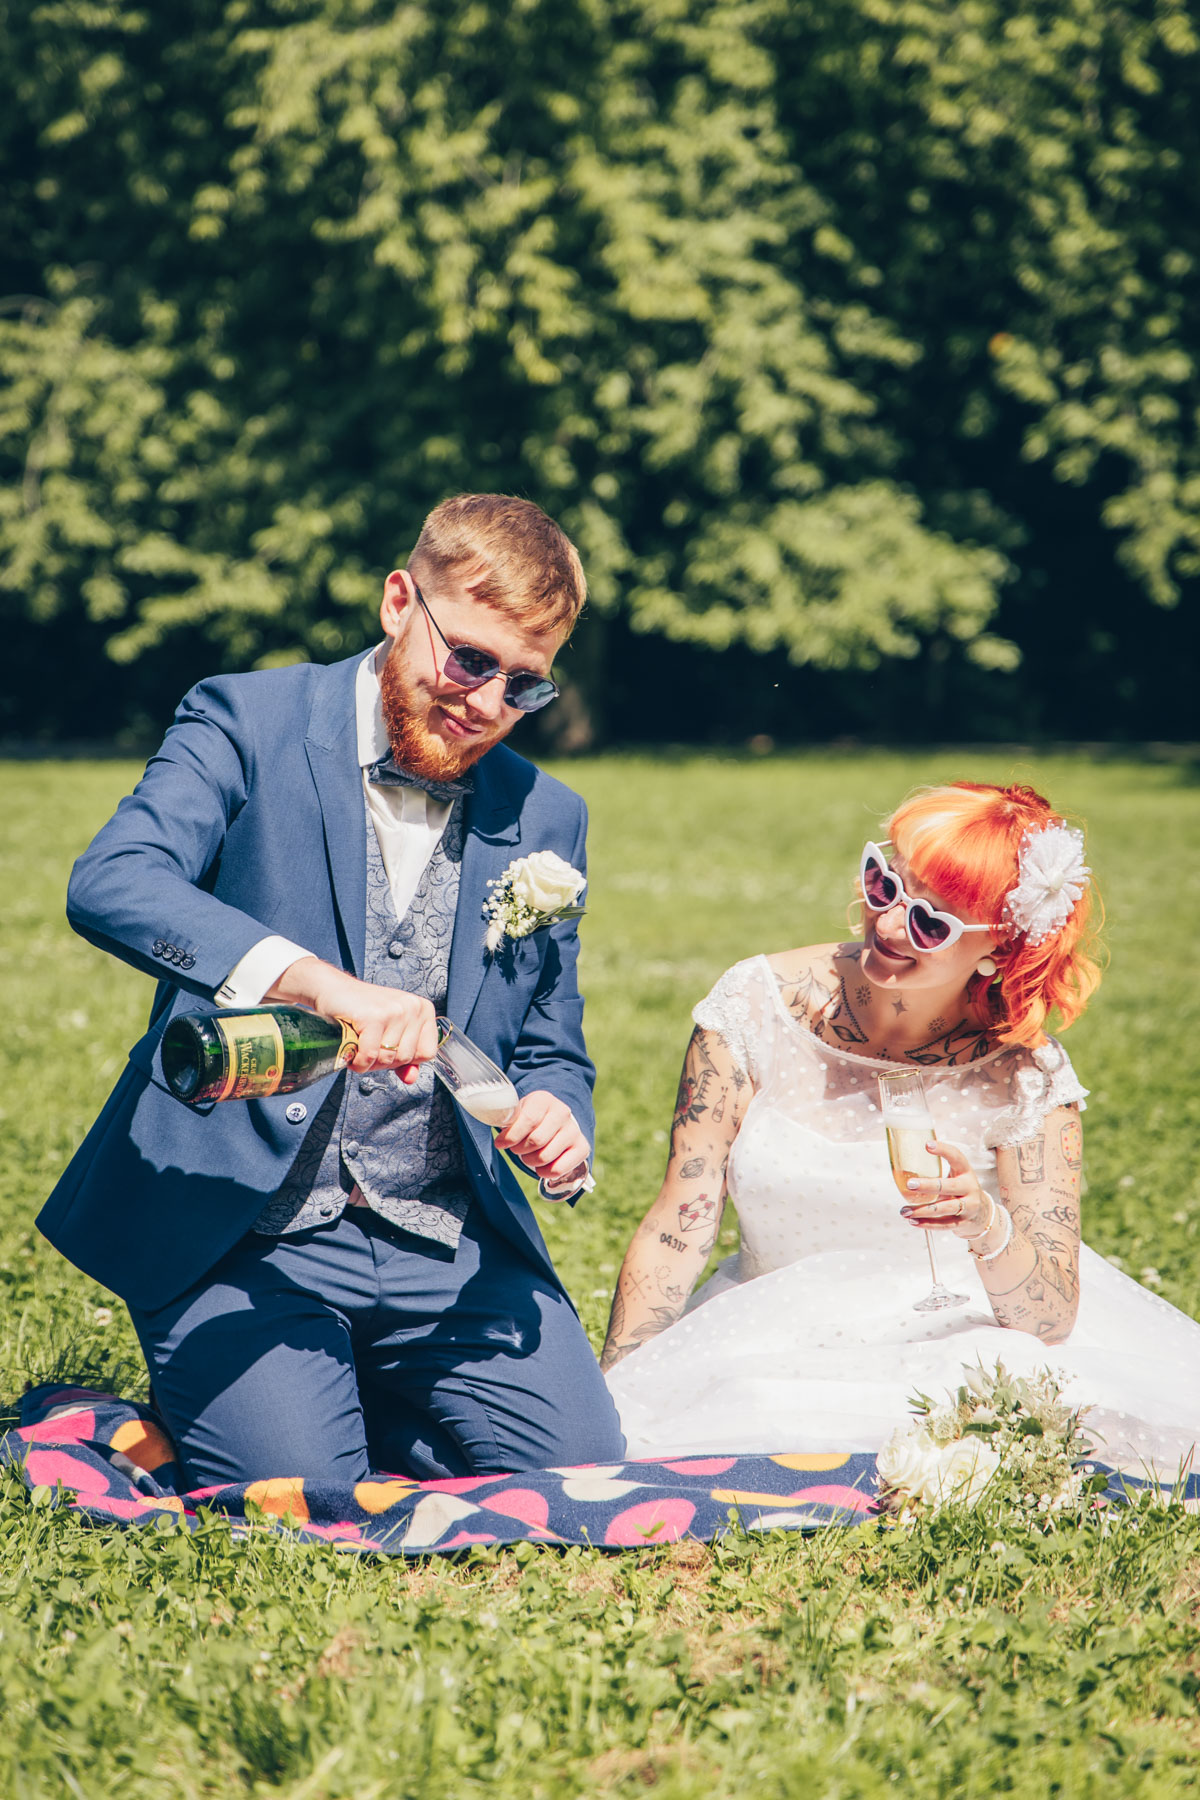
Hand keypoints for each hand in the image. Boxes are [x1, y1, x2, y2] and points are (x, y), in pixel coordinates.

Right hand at [267, 957, 436, 1081]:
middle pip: (406, 1058)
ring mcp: (394, 1010)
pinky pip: (370, 1056)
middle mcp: (413, 1006)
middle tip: (369, 1047)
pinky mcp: (374, 1017)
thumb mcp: (390, 1033)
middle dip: (383, 1061)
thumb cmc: (362, 1011)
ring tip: (360, 1045)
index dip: (405, 1060)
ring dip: (368, 1062)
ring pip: (388, 1059)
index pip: (427, 1053)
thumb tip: (411, 1078)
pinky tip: (352, 1049)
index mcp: (423, 1009)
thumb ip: (405, 1058)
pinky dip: (358, 1061)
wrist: (333, 991)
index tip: (387, 1048)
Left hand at [494, 1090, 589, 1195]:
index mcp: (543, 1100)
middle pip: (536, 1140)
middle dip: (520, 1150)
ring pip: (545, 1156)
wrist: (555, 1123)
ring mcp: (573, 1130)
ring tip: (529, 1156)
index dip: (511, 1136)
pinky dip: (545, 1172)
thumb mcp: (518, 1113)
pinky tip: (541, 1167)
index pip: (528, 1120)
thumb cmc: (530, 1120)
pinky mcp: (582, 1148)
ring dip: (531, 1161)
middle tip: (517, 1149)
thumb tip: (501, 1140)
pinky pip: (558, 1169)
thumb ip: (508, 1122)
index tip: (501, 1144)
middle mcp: (562, 1112)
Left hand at [899, 1137, 992, 1238]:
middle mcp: (969, 1188)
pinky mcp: (962, 1222)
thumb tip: (904, 1159)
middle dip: (928, 1186)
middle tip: (909, 1184)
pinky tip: (913, 1221)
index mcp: (965, 1171)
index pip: (957, 1157)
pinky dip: (927, 1224)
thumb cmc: (960, 1189)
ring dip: (922, 1210)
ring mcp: (968, 1206)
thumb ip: (937, 1170)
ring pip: (944, 1208)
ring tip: (904, 1211)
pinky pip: (943, 1224)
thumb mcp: (956, 1175)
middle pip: (948, 1186)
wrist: (982, 1213)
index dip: (943, 1150)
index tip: (927, 1145)